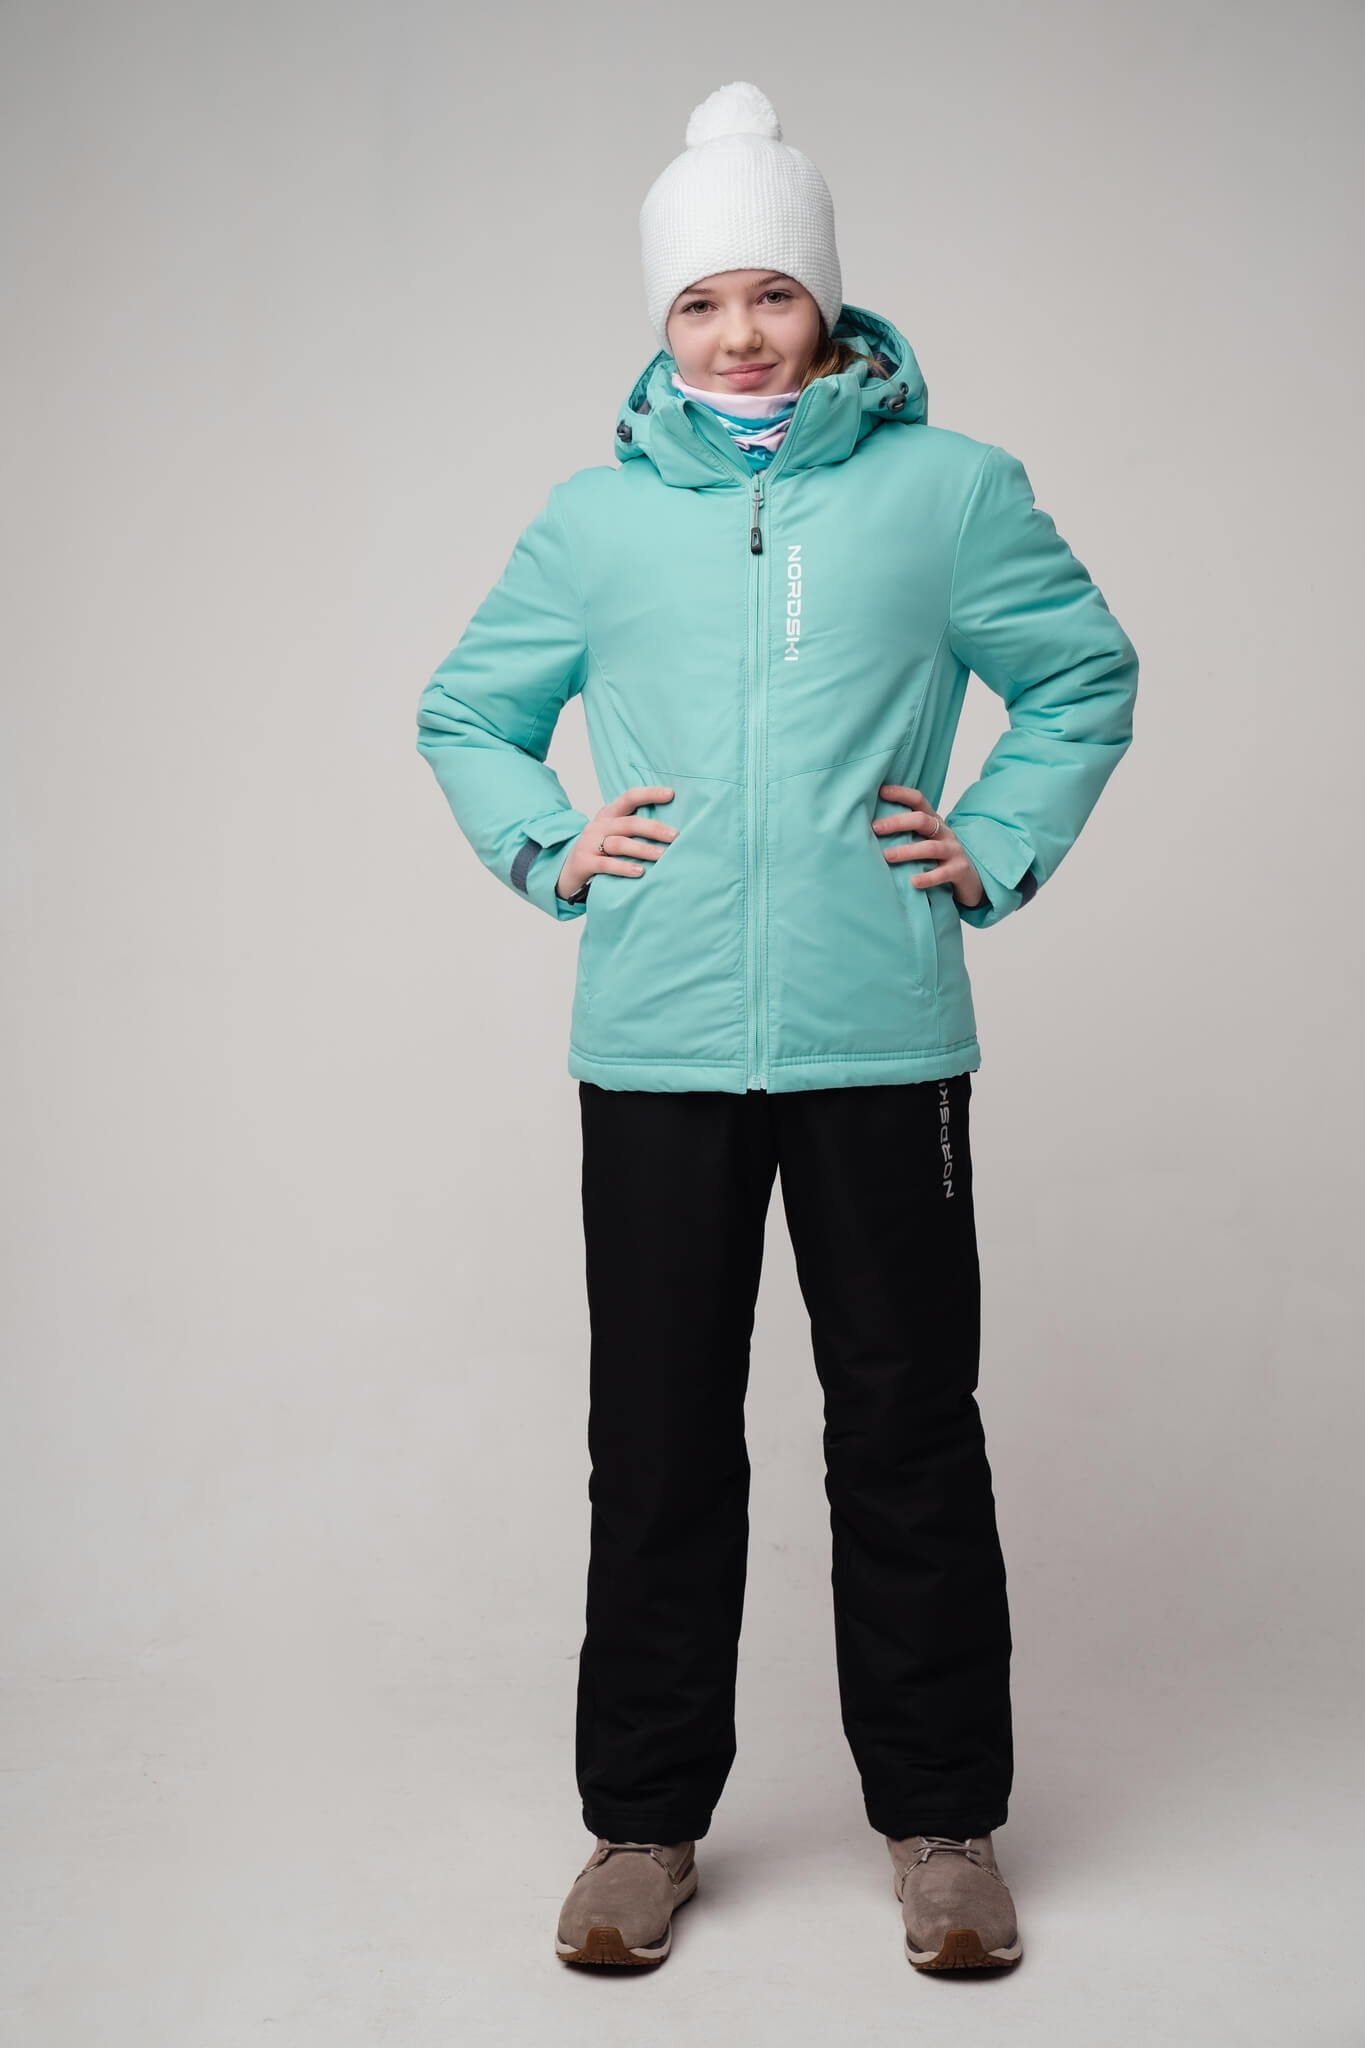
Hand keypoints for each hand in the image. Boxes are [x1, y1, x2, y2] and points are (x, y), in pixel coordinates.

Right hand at [556, 785, 678, 899]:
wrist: (566, 873)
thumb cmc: (598, 853)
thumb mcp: (613, 835)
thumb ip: (634, 829)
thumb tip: (671, 829)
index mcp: (608, 815)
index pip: (629, 798)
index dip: (649, 794)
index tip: (671, 794)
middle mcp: (598, 826)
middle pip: (629, 823)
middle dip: (654, 828)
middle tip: (675, 836)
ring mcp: (589, 844)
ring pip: (619, 843)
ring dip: (643, 849)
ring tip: (662, 856)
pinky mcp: (584, 863)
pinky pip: (606, 864)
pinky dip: (624, 868)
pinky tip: (639, 871)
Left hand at [872, 785, 984, 909]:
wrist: (971, 879)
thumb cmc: (939, 859)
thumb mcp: (924, 841)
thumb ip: (905, 833)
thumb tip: (869, 828)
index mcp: (933, 821)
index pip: (918, 801)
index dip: (901, 793)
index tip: (881, 791)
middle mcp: (944, 832)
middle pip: (922, 820)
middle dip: (898, 822)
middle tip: (875, 828)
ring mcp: (953, 851)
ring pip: (930, 847)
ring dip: (907, 851)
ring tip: (887, 856)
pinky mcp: (959, 870)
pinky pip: (943, 873)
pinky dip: (927, 878)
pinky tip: (912, 882)